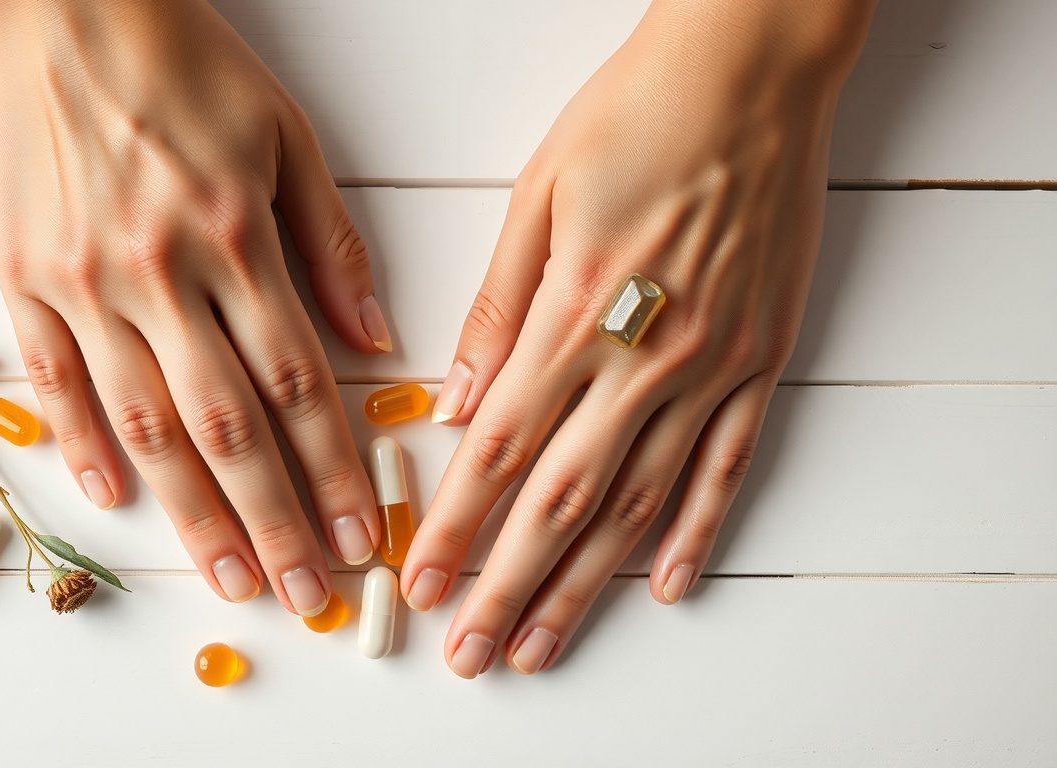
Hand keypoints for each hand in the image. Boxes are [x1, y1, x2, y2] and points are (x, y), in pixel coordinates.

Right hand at [0, 0, 391, 615]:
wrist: (69, 4)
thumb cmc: (187, 65)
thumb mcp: (288, 137)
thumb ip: (332, 245)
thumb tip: (376, 342)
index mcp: (236, 237)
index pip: (298, 387)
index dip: (335, 473)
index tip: (363, 538)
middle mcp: (159, 272)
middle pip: (229, 427)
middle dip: (277, 523)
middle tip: (309, 596)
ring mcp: (84, 281)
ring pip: (146, 423)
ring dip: (194, 512)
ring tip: (231, 578)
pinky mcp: (24, 277)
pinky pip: (56, 380)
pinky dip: (85, 447)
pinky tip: (119, 505)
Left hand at [402, 0, 876, 674]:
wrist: (753, 72)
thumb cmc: (637, 116)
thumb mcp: (541, 194)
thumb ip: (497, 307)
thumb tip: (454, 399)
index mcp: (575, 310)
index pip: (499, 446)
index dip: (454, 525)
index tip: (418, 581)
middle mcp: (645, 354)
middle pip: (562, 497)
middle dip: (506, 583)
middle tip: (471, 651)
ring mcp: (712, 364)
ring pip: (639, 500)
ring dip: (586, 582)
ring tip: (543, 643)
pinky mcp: (762, 359)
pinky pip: (727, 464)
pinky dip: (696, 531)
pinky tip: (663, 585)